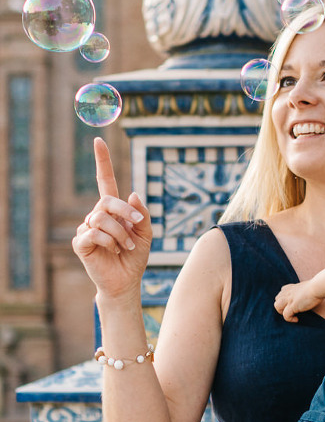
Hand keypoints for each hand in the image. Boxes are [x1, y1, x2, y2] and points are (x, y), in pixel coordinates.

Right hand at [71, 138, 151, 302]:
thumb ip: (142, 214)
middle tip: (137, 227)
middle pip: (108, 201)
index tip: (98, 141)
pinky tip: (114, 250)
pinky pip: (94, 233)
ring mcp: (86, 228)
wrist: (127, 280)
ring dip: (121, 233)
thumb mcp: (146, 233)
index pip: (104, 181)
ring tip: (127, 246)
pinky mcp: (80, 243)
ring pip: (102, 218)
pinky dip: (110, 242)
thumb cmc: (135, 256)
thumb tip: (133, 194)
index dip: (102, 162)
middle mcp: (97, 215)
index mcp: (113, 210)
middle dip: (126, 212)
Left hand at [275, 281, 318, 320]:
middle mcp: (288, 292)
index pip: (282, 293)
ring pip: (277, 306)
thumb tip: (307, 296)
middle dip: (282, 307)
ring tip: (291, 315)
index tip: (292, 304)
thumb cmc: (317, 287)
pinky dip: (290, 319)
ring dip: (282, 312)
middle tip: (291, 311)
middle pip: (277, 300)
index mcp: (291, 287)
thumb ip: (303, 291)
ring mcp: (289, 299)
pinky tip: (296, 319)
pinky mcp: (292, 306)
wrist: (318, 287)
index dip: (285, 299)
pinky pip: (285, 315)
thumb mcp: (307, 287)